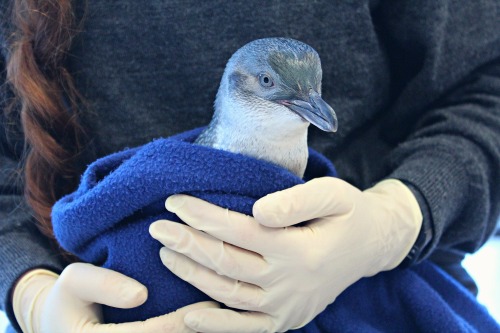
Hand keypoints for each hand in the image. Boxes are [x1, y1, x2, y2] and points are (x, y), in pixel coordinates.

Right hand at [12, 263, 218, 332]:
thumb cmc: (69, 299)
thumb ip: (102, 284)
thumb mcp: (74, 282)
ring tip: (223, 321)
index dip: (181, 322)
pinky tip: (203, 326)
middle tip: (225, 312)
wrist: (60, 326)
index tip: (211, 302)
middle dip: (195, 332)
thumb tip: (141, 294)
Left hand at [149, 178, 421, 332]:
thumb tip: (257, 211)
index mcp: (299, 249)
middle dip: (187, 244)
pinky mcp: (284, 320)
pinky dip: (216, 324)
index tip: (175, 202)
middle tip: (157, 228)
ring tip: (166, 254)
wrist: (368, 247)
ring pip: (228, 293)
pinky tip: (188, 314)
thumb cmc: (346, 214)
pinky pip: (244, 327)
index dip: (204, 217)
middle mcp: (289, 283)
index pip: (239, 232)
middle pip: (227, 263)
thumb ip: (296, 201)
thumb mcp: (332, 195)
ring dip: (193, 275)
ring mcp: (285, 307)